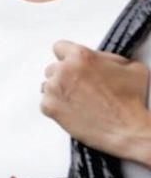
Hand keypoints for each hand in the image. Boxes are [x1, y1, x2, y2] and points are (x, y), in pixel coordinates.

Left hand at [43, 41, 150, 160]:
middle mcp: (64, 70)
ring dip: (59, 91)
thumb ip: (109, 58)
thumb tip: (101, 58)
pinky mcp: (49, 107)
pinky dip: (56, 107)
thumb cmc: (131, 101)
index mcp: (81, 56)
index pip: (60, 47)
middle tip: (81, 87)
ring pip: (48, 85)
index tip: (72, 64)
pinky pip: (46, 103)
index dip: (68, 57)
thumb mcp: (130, 67)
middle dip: (65, 76)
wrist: (128, 129)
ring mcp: (54, 89)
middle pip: (54, 68)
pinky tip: (73, 111)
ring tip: (79, 101)